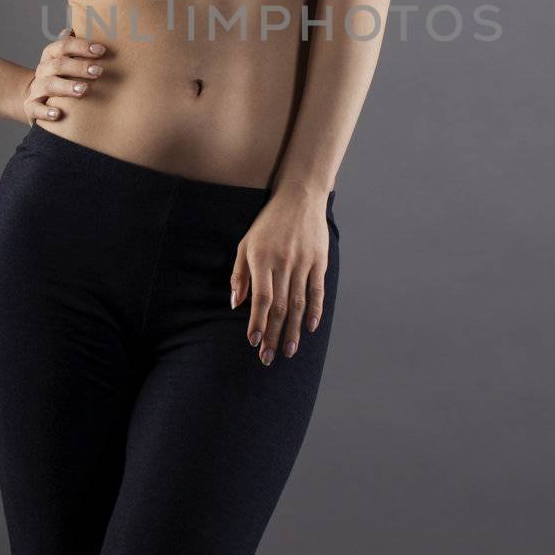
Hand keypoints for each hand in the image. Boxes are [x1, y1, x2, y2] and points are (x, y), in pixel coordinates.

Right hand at [17, 27, 109, 124]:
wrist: (38, 99)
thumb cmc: (64, 76)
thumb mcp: (71, 59)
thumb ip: (81, 45)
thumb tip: (97, 22)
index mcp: (52, 55)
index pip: (64, 45)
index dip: (82, 46)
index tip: (101, 50)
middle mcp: (43, 70)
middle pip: (59, 65)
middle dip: (79, 67)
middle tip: (99, 71)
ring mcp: (37, 88)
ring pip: (49, 85)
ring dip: (67, 87)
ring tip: (84, 90)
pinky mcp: (31, 107)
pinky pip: (35, 109)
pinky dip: (45, 112)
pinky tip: (58, 114)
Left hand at [229, 189, 329, 365]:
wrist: (300, 197)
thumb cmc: (268, 222)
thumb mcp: (246, 243)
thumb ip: (239, 274)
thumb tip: (235, 304)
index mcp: (262, 259)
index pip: (261, 297)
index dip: (257, 321)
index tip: (253, 341)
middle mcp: (283, 263)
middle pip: (280, 306)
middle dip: (273, 334)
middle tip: (268, 357)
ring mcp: (303, 262)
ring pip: (298, 303)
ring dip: (294, 330)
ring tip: (289, 351)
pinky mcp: (320, 261)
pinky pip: (317, 291)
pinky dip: (315, 310)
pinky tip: (311, 327)